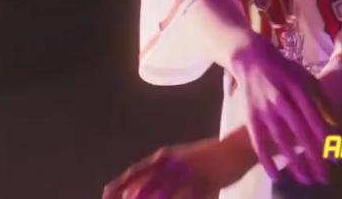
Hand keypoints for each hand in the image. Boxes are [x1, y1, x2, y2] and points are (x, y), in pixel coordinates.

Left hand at [102, 139, 231, 198]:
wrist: (236, 148)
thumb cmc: (205, 155)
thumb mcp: (178, 158)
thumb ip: (158, 170)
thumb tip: (133, 189)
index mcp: (164, 157)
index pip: (135, 172)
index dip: (118, 186)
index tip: (105, 195)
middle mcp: (173, 164)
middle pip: (145, 187)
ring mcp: (190, 174)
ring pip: (164, 195)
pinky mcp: (205, 183)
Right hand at [227, 39, 333, 184]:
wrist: (252, 59)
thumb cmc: (285, 71)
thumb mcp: (307, 78)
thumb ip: (323, 100)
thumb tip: (338, 123)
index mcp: (299, 87)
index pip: (315, 117)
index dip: (326, 138)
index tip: (336, 157)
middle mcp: (282, 98)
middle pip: (301, 132)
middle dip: (314, 156)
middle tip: (324, 176)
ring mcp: (265, 108)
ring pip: (281, 140)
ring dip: (294, 162)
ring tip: (306, 180)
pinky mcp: (250, 116)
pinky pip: (259, 142)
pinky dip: (266, 159)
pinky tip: (276, 175)